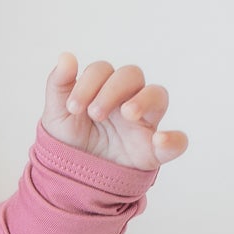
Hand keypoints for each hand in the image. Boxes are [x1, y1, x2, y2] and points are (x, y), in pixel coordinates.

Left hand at [40, 54, 186, 170]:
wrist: (71, 178)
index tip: (72, 107)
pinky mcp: (153, 152)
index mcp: (103, 89)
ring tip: (127, 113)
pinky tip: (159, 140)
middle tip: (94, 114)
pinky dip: (174, 140)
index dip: (89, 83)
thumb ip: (59, 84)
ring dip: (144, 100)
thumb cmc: (69, 140)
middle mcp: (126, 100)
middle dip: (112, 89)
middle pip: (132, 75)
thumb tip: (65, 56)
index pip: (104, 70)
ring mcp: (143, 124)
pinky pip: (176, 142)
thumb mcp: (57, 114)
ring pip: (158, 96)